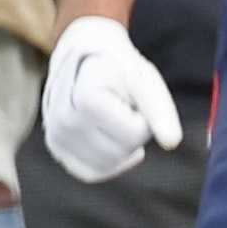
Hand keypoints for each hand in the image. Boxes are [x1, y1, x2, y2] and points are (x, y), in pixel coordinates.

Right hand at [41, 15, 183, 183]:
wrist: (83, 55)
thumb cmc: (119, 66)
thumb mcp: (144, 78)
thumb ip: (160, 109)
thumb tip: (172, 143)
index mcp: (83, 99)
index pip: (135, 133)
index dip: (145, 116)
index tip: (130, 94)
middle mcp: (62, 121)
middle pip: (122, 151)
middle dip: (134, 131)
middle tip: (121, 105)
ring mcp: (55, 137)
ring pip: (109, 165)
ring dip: (121, 146)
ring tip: (111, 118)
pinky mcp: (56, 149)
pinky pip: (92, 172)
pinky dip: (107, 161)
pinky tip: (108, 139)